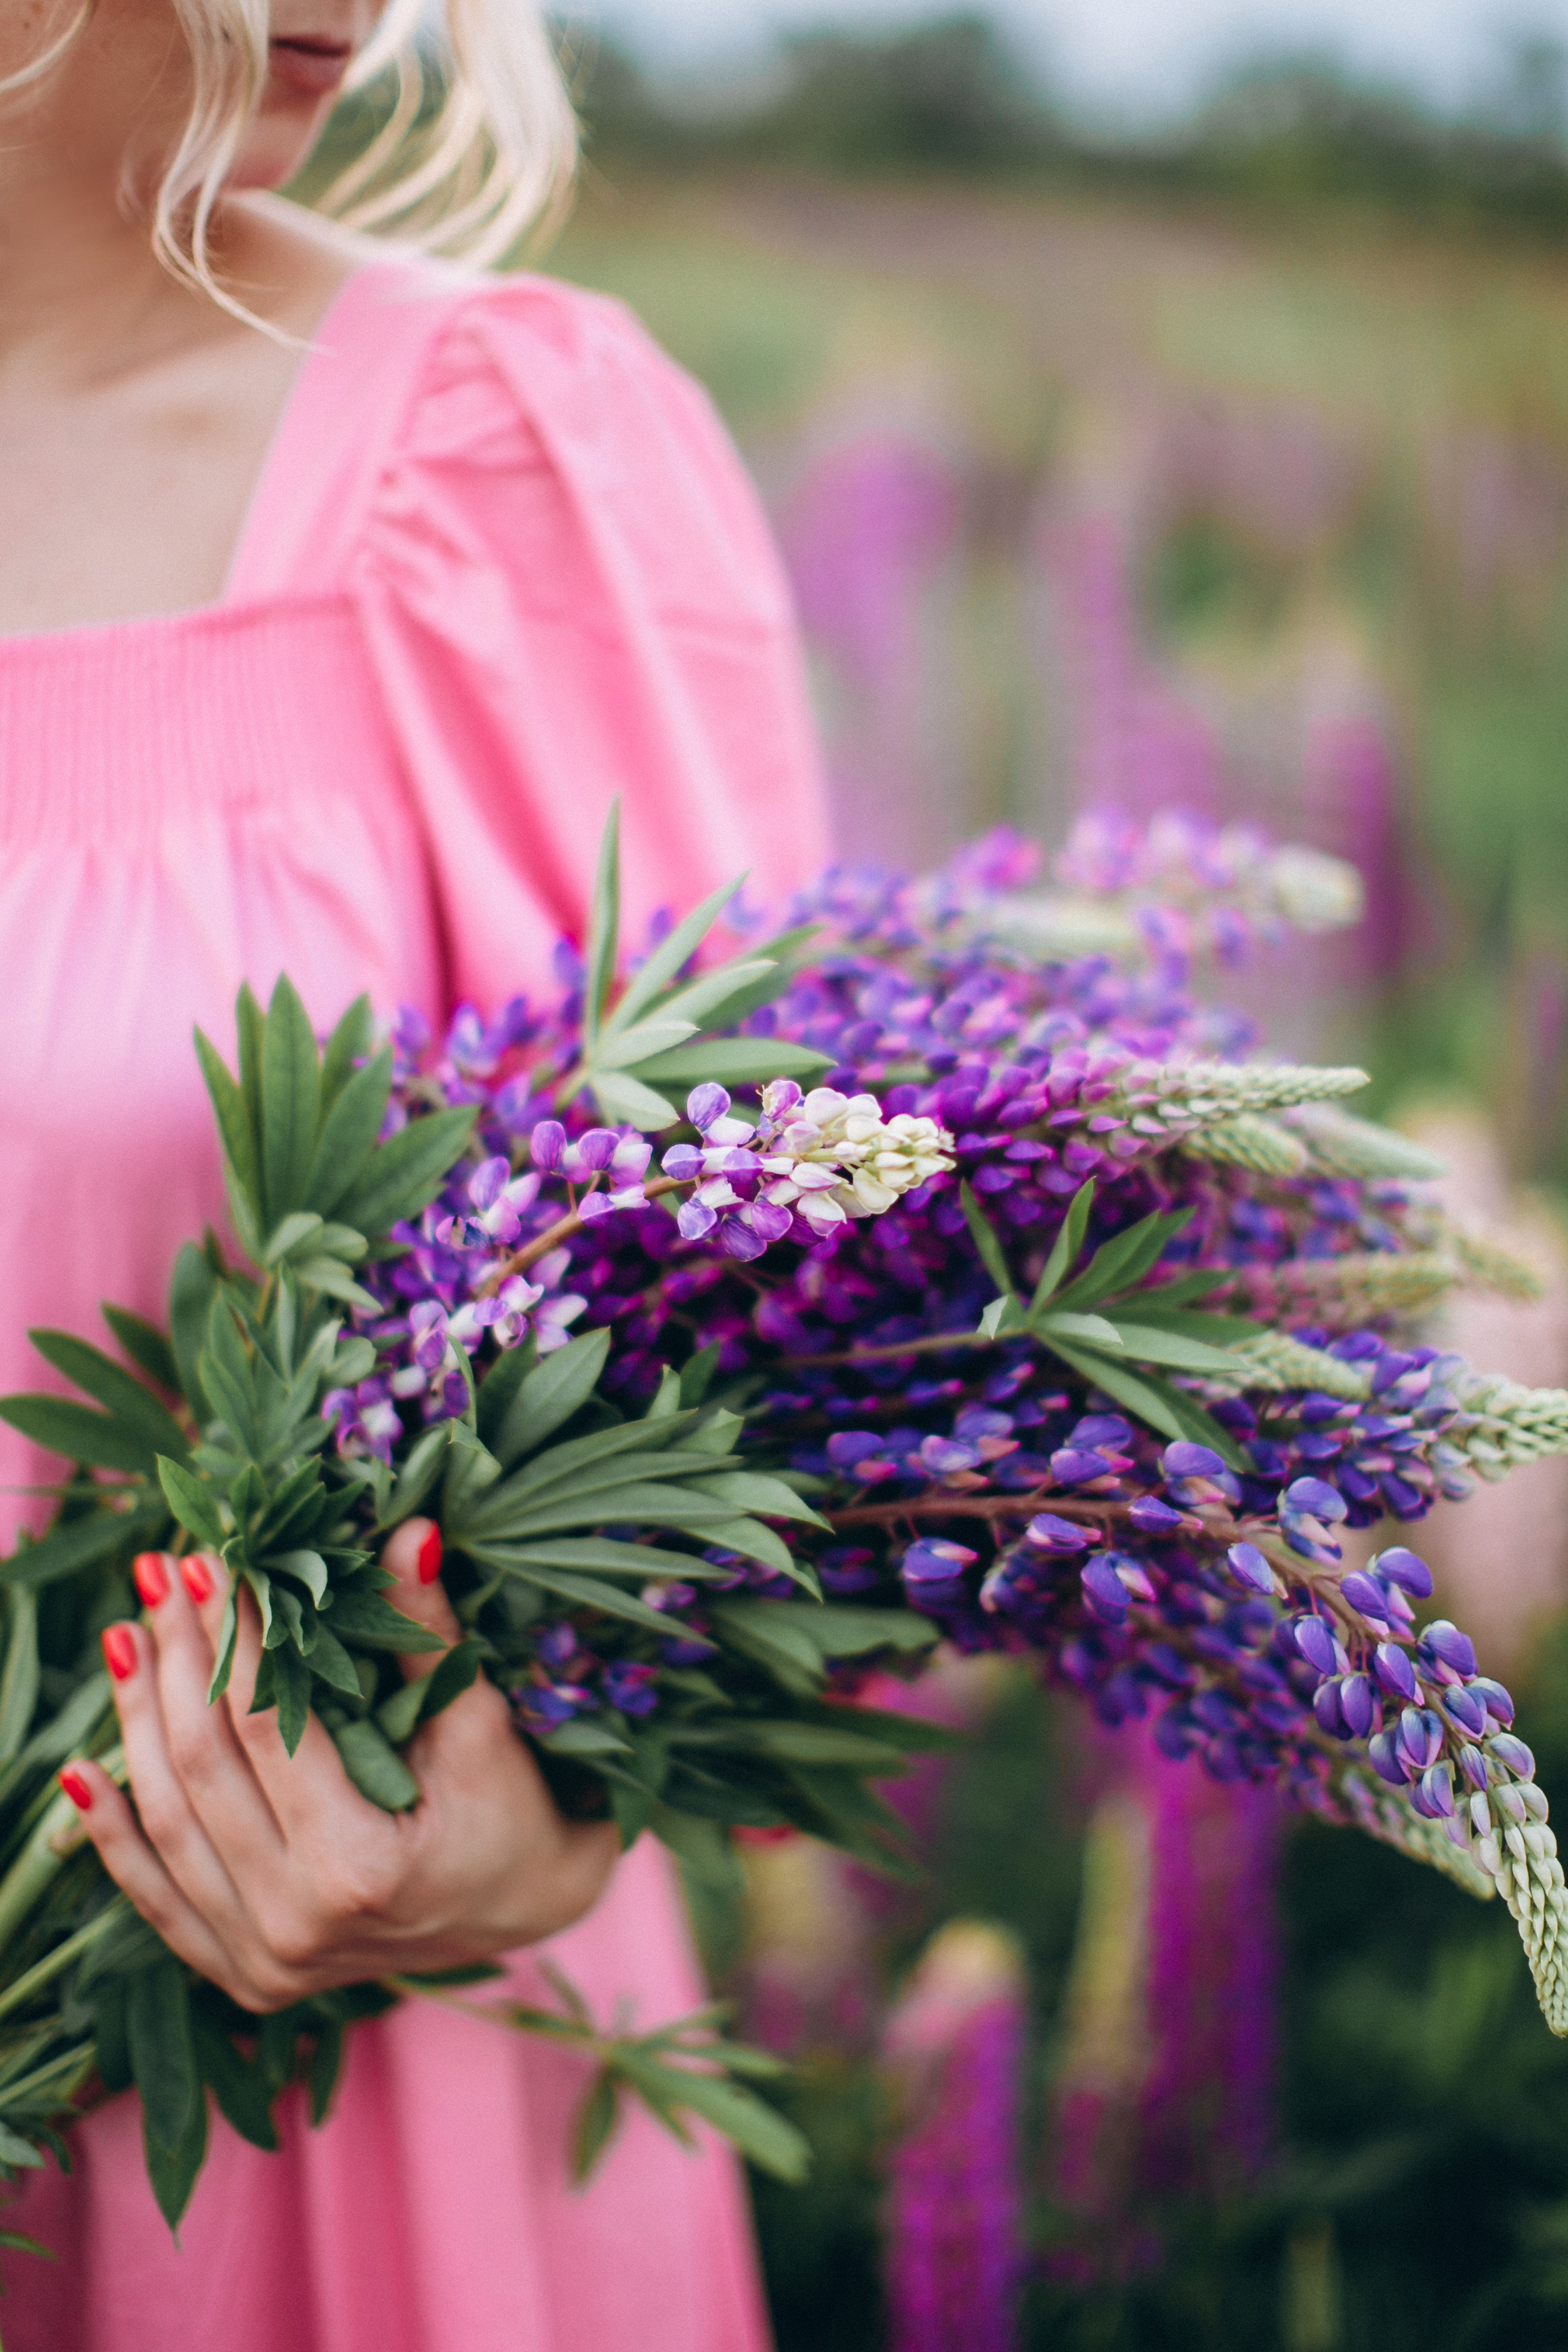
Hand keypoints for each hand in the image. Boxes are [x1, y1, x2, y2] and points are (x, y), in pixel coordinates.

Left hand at [61, 1525, 618, 2011]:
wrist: (518, 1909)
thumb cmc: (512, 1811)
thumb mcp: (479, 1723)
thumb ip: (429, 1635)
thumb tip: (410, 1531)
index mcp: (358, 1870)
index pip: (267, 1728)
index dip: (234, 1639)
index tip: (215, 1559)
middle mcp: (295, 1927)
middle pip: (202, 1771)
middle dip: (177, 1661)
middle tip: (163, 1573)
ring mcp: (260, 1960)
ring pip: (166, 1825)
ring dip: (136, 1723)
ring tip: (128, 1634)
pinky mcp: (241, 1972)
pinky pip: (156, 1898)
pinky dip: (112, 1834)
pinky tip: (78, 1770)